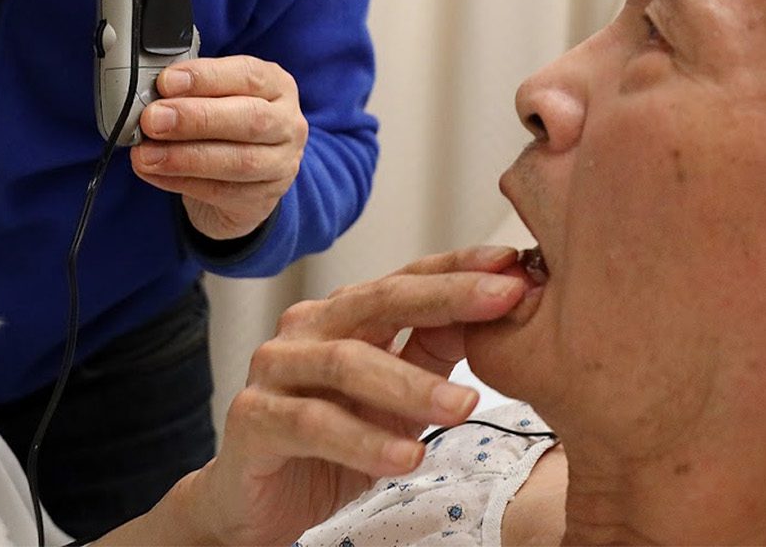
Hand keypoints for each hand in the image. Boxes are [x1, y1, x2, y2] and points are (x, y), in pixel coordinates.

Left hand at [131, 55, 307, 240]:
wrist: (243, 182)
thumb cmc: (226, 126)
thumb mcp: (217, 98)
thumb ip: (191, 93)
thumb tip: (149, 95)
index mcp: (277, 86)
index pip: (249, 75)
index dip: (207, 77)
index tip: (166, 82)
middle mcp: (288, 124)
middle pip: (250, 119)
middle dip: (196, 118)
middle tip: (153, 119)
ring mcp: (281, 165)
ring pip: (239, 161)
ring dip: (186, 156)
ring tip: (146, 153)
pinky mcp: (263, 199)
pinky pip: (221, 192)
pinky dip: (181, 181)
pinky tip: (154, 172)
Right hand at [165, 247, 530, 546]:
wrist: (257, 502)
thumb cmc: (332, 441)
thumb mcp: (393, 396)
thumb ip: (430, 351)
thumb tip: (493, 308)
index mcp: (343, 314)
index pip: (406, 279)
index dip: (458, 267)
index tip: (513, 262)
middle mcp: (307, 328)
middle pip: (380, 300)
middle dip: (447, 299)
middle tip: (504, 300)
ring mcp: (274, 369)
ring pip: (346, 362)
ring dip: (411, 384)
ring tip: (463, 406)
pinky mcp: (252, 418)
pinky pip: (313, 424)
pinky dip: (364, 441)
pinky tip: (406, 458)